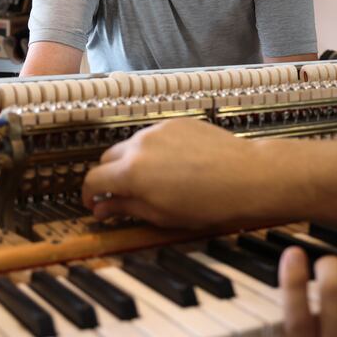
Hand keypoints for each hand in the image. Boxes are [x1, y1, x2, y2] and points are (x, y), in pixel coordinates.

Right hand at [81, 118, 274, 227]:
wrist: (246, 176)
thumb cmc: (208, 202)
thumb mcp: (161, 215)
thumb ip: (127, 208)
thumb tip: (102, 208)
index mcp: (131, 172)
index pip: (93, 179)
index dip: (90, 194)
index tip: (95, 204)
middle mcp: (140, 145)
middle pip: (108, 158)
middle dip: (109, 177)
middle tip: (121, 195)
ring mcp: (158, 130)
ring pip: (131, 145)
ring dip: (131, 162)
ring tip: (152, 181)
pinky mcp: (176, 122)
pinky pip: (154, 136)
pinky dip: (153, 150)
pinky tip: (172, 165)